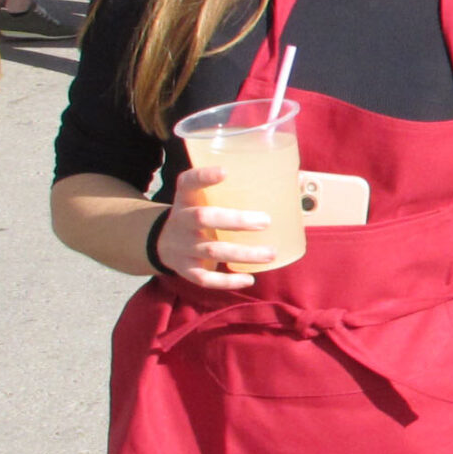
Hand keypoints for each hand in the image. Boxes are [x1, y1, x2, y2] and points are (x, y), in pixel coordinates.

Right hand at [158, 164, 279, 290]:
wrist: (163, 242)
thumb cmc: (198, 214)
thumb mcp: (203, 199)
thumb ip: (231, 192)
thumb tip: (290, 185)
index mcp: (185, 198)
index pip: (187, 182)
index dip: (203, 177)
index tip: (225, 172)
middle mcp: (180, 220)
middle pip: (203, 218)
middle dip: (236, 221)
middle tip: (266, 221)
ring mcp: (181, 247)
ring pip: (212, 251)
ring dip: (244, 254)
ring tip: (270, 253)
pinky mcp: (185, 269)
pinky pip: (205, 278)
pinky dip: (228, 281)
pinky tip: (249, 279)